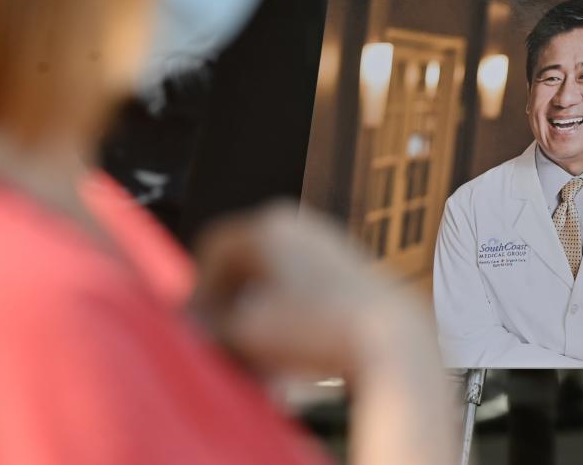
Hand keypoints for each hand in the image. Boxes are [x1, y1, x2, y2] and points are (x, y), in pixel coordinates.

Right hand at [193, 200, 407, 376]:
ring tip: (263, 358)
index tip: (200, 324)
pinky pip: (306, 293)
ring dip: (262, 320)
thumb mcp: (242, 330)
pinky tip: (295, 355)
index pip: (213, 248)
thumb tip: (193, 321)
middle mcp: (301, 226)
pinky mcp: (351, 272)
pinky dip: (293, 321)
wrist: (388, 338)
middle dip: (233, 309)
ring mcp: (329, 245)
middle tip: (229, 343)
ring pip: (277, 285)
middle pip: (247, 267)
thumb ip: (206, 322)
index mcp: (269, 224)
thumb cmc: (315, 327)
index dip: (199, 290)